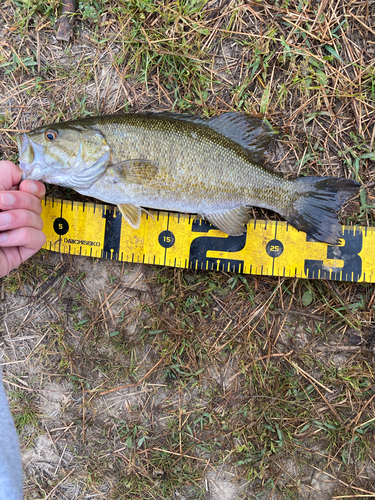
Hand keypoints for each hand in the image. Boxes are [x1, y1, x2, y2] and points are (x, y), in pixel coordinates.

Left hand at [0, 161, 45, 277]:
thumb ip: (6, 173)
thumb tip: (23, 177)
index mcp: (4, 198)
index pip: (34, 189)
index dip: (34, 187)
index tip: (23, 186)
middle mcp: (13, 214)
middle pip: (37, 202)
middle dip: (19, 202)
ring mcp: (19, 233)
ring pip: (38, 219)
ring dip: (15, 220)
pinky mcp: (23, 251)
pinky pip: (37, 237)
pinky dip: (20, 237)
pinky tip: (2, 240)